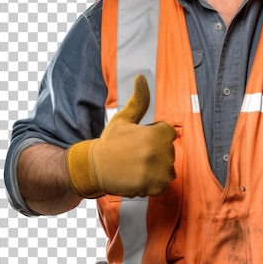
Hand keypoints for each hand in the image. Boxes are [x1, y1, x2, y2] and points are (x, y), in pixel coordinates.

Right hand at [66, 75, 175, 197]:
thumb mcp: (124, 118)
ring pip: (168, 169)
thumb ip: (138, 100)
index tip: (139, 140)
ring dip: (156, 169)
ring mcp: (158, 171)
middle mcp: (160, 152)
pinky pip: (162, 184)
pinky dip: (152, 183)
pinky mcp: (154, 187)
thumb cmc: (110, 142)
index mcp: (157, 134)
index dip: (154, 135)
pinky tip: (138, 177)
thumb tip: (141, 77)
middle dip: (155, 152)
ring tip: (137, 166)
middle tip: (135, 154)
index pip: (168, 133)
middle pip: (169, 151)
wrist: (93, 168)